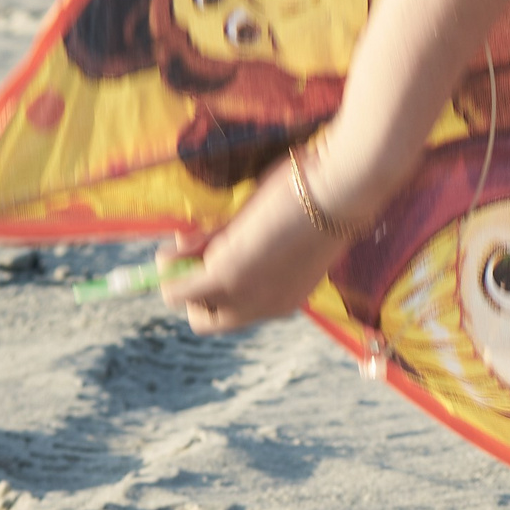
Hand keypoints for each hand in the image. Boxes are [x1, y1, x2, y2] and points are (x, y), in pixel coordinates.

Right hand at [162, 164, 346, 333]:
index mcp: (288, 297)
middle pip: (209, 319)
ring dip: (182, 267)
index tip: (221, 250)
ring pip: (186, 302)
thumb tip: (201, 239)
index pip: (239, 308)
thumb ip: (245, 241)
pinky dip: (170, 266)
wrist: (340, 191)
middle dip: (195, 285)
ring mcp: (244, 298)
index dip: (221, 281)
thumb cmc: (322, 195)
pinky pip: (174, 289)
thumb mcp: (282, 228)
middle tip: (201, 246)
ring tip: (203, 232)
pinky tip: (188, 237)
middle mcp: (266, 307)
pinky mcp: (223, 279)